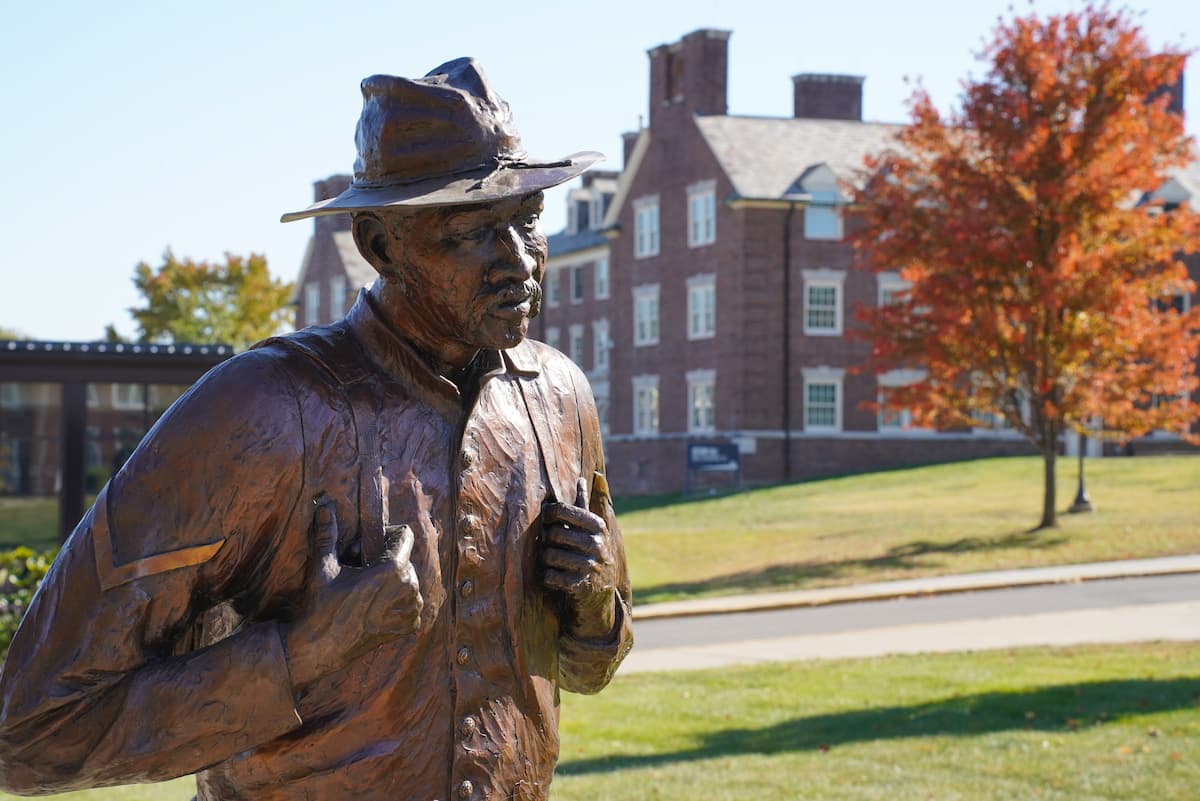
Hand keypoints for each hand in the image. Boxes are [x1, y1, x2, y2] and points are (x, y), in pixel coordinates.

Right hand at [283, 498, 422, 688]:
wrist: (319, 649)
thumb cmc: (320, 606)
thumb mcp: (323, 567)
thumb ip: (327, 534)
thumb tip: (324, 506)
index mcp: (393, 569)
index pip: (404, 535)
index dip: (385, 535)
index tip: (364, 546)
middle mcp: (409, 588)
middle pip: (404, 558)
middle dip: (383, 558)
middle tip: (356, 568)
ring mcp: (412, 610)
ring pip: (408, 580)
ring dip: (391, 580)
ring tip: (363, 587)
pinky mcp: (409, 627)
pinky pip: (411, 602)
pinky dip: (396, 601)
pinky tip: (373, 605)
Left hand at [540, 477, 617, 638]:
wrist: (600, 595)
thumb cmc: (591, 553)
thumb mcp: (595, 528)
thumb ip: (592, 502)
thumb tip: (597, 475)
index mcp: (597, 525)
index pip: (562, 510)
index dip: (549, 514)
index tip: (548, 520)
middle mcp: (597, 544)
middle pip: (553, 534)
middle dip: (548, 541)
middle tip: (553, 546)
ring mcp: (590, 566)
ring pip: (549, 555)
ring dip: (547, 560)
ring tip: (555, 562)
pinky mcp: (581, 585)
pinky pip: (550, 576)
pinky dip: (549, 578)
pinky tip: (557, 577)